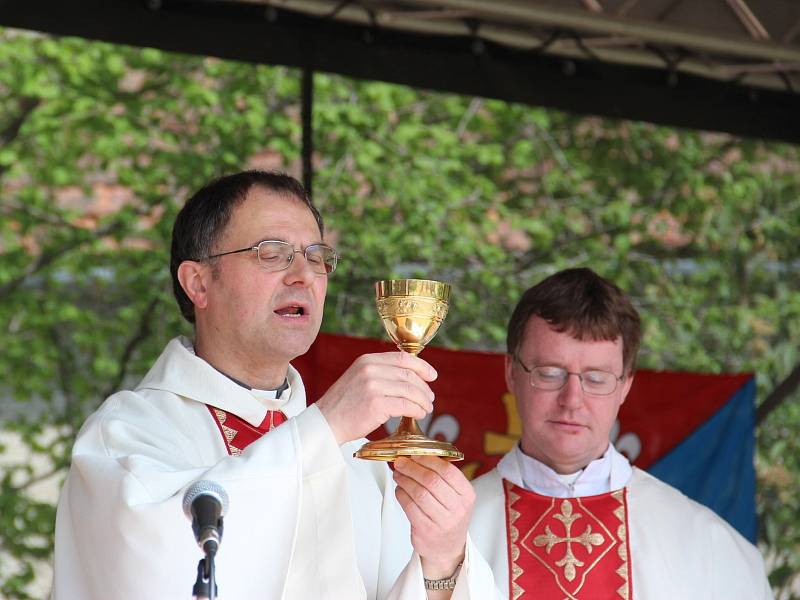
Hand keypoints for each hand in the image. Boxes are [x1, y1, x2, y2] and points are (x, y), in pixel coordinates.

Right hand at [316, 352, 436, 444]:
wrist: (325, 422)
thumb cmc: (344, 405)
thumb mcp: (359, 379)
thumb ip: (380, 373)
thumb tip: (409, 376)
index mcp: (367, 360)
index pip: (402, 357)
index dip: (421, 366)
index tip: (432, 375)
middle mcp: (370, 369)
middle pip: (409, 375)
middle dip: (424, 388)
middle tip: (430, 398)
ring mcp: (373, 386)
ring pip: (410, 390)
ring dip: (423, 401)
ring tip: (426, 408)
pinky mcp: (376, 404)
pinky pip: (406, 406)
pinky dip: (416, 410)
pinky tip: (419, 414)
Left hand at [393, 456, 474, 578]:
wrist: (447, 548)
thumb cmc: (449, 515)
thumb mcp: (456, 496)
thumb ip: (442, 476)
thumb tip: (416, 455)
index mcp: (467, 495)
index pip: (448, 471)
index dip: (428, 459)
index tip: (414, 454)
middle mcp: (458, 509)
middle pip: (431, 481)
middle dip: (412, 468)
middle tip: (401, 462)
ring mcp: (443, 522)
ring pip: (419, 493)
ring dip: (404, 480)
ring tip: (398, 474)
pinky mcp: (426, 531)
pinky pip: (410, 507)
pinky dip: (401, 495)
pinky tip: (400, 489)